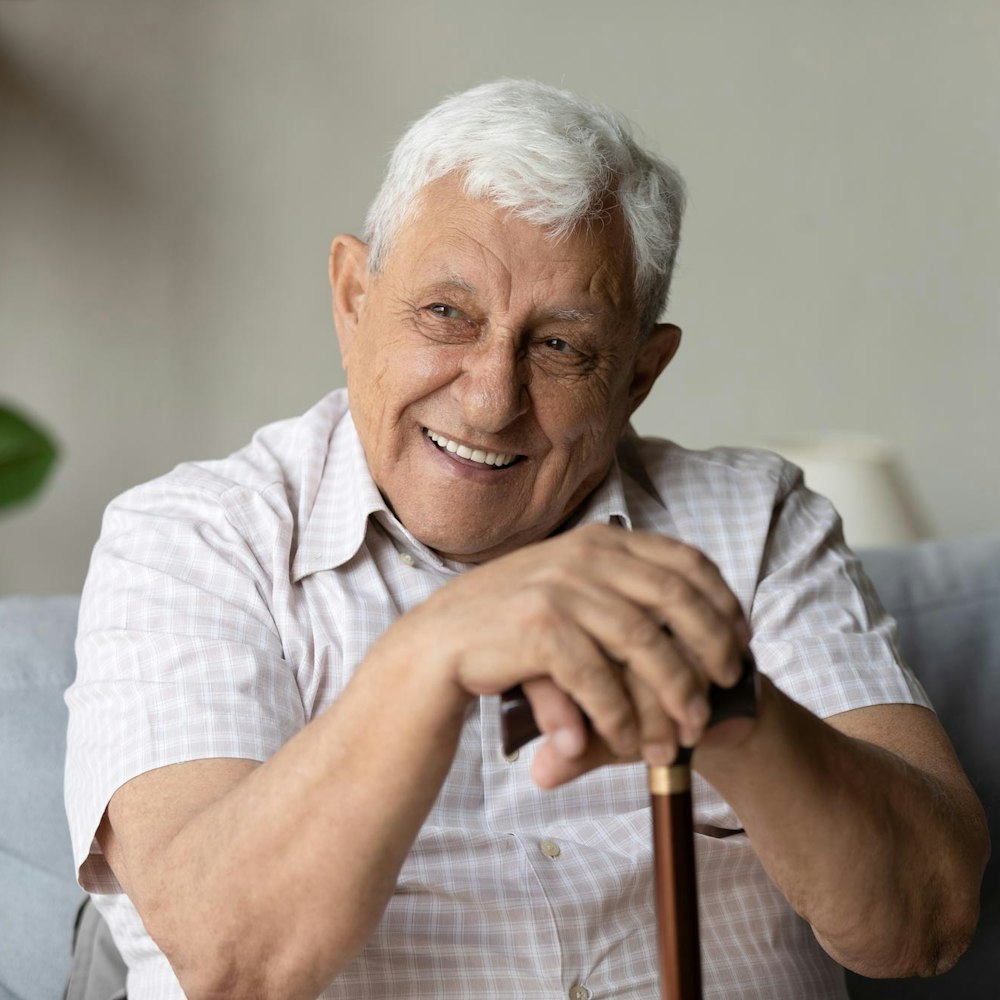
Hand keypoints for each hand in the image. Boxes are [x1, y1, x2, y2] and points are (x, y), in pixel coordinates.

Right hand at [401, 523, 750, 785]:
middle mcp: (585, 555)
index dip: (723, 602)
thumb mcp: (570, 590)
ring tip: (686, 735)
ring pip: (644, 644)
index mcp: (601, 540)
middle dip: (711, 649)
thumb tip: (703, 628)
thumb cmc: (511, 626)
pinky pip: (598, 677)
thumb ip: (623, 592)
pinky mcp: (538, 627)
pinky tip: (628, 741)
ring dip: (673, 695)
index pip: (685, 561)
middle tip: (725, 689)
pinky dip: (620, 714)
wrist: (437, 645)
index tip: (741, 639)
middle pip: (675, 600)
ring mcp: (561, 587)